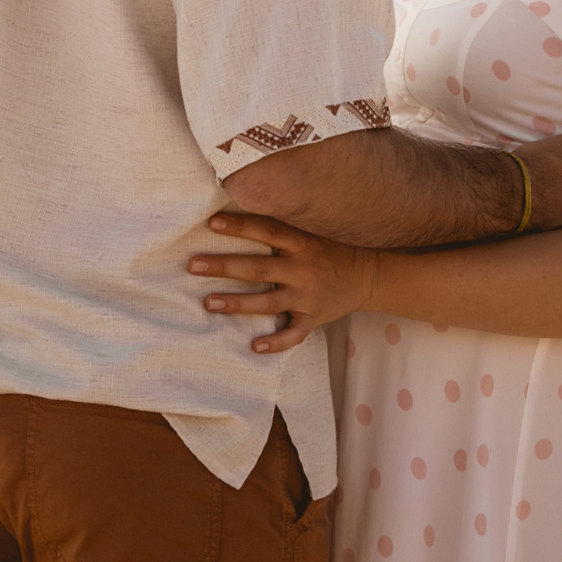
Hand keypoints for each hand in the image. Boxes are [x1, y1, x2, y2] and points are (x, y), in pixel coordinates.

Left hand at [188, 211, 376, 355]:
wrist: (368, 274)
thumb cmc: (328, 250)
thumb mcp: (309, 232)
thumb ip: (280, 228)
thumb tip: (237, 215)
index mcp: (300, 243)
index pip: (267, 231)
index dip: (241, 226)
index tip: (212, 224)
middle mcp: (303, 268)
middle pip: (259, 268)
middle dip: (225, 266)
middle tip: (193, 266)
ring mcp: (308, 295)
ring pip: (269, 302)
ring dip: (238, 303)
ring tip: (209, 302)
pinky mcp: (315, 318)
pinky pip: (295, 334)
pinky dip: (277, 342)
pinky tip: (255, 346)